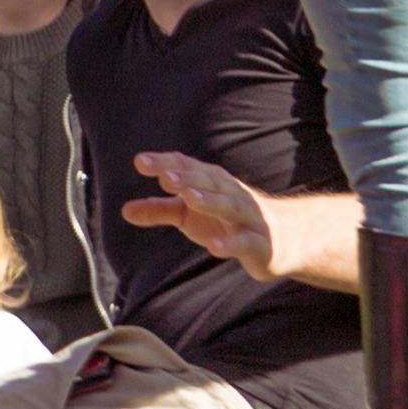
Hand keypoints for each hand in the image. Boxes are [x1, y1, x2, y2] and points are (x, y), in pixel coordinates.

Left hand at [125, 150, 280, 280]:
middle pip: (209, 183)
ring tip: (189, 198)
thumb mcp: (189, 215)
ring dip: (210, 201)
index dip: (165, 164)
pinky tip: (213, 246)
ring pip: (230, 206)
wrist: (283, 240)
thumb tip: (124, 211)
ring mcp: (248, 218)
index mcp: (212, 182)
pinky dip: (230, 243)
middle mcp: (231, 194)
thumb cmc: (225, 221)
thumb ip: (159, 210)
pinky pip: (245, 242)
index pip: (187, 167)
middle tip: (165, 177)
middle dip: (188, 178)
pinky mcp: (260, 243)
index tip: (140, 162)